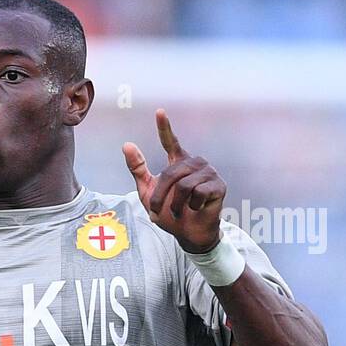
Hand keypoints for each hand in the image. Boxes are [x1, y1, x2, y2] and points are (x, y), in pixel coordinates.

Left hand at [122, 109, 226, 253]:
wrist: (187, 233)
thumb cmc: (169, 213)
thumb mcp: (147, 192)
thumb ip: (138, 169)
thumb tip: (126, 144)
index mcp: (178, 162)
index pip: (171, 141)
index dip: (164, 127)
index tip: (159, 112)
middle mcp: (195, 163)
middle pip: (170, 174)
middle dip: (159, 196)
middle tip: (156, 211)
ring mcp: (209, 173)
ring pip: (183, 185)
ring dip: (175, 204)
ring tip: (180, 210)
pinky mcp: (219, 185)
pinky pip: (198, 193)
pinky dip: (192, 206)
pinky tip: (197, 208)